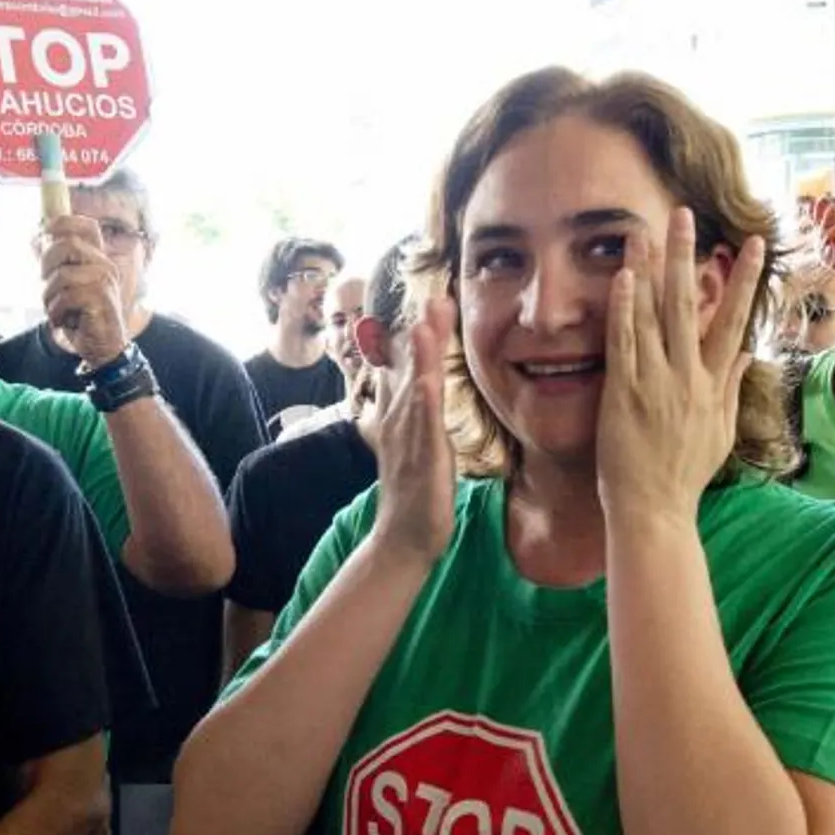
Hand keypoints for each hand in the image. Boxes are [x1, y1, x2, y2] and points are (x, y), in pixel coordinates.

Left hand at [40, 216, 129, 369]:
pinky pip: (66, 297)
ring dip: (49, 297)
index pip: (86, 225)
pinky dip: (56, 312)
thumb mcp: (66, 285)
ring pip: (61, 275)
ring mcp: (105, 281)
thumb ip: (56, 262)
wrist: (102, 347)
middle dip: (45, 265)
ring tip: (57, 310)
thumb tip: (36, 237)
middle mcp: (105, 265)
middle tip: (46, 284)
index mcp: (97, 258)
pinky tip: (64, 321)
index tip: (44, 234)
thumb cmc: (82, 316)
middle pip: (65, 244)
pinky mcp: (101, 299)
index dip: (61, 223)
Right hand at [369, 301, 457, 563]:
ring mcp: (409, 441)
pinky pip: (422, 429)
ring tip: (425, 323)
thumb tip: (407, 384)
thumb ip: (409, 412)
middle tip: (433, 295)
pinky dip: (421, 404)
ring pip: (414, 391)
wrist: (403, 539)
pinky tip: (426, 382)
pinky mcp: (422, 462)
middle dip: (422, 334)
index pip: (408, 369)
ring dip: (419, 358)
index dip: (418, 337)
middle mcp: (401, 423)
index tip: (430, 301)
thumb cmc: (413, 493)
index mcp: (402, 418)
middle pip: (410, 370)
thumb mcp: (412, 443)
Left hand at [597, 207, 766, 521]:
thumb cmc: (685, 474)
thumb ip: (731, 386)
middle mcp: (687, 378)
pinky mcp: (624, 393)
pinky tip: (622, 279)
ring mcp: (655, 384)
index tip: (752, 244)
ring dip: (648, 271)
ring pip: (653, 317)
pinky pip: (624, 343)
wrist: (654, 510)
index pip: (733, 321)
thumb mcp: (721, 431)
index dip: (742, 280)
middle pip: (688, 306)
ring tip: (645, 233)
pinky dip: (623, 310)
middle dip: (687, 258)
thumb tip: (748, 351)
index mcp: (712, 385)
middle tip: (684, 216)